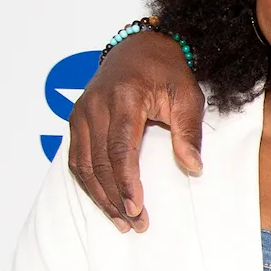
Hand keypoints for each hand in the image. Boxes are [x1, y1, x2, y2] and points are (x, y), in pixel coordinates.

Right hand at [67, 28, 204, 231]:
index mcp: (124, 98)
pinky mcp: (77, 119)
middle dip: (115, 197)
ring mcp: (82, 111)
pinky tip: (103, 200)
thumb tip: (193, 167)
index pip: (120, 148)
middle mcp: (96, 105)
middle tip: (135, 223)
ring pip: (83, 163)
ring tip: (120, 220)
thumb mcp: (188, 96)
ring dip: (100, 196)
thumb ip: (188, 132)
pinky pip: (77, 157)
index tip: (136, 208)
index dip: (126, 182)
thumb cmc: (167, 71)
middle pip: (99, 161)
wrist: (141, 47)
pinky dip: (88, 182)